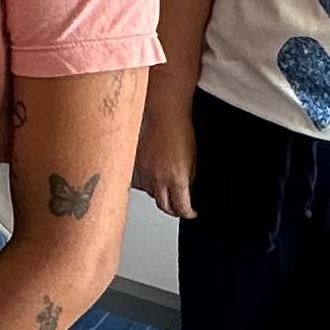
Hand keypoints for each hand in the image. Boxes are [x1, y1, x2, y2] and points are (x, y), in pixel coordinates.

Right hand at [134, 92, 197, 218]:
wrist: (165, 116)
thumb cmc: (181, 132)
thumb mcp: (194, 159)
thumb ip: (189, 178)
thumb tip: (187, 191)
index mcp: (177, 179)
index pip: (181, 207)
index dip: (188, 213)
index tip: (191, 212)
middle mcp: (158, 179)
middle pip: (164, 206)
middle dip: (173, 210)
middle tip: (179, 208)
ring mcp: (145, 173)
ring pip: (151, 194)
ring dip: (160, 195)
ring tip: (166, 190)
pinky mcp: (136, 165)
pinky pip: (141, 182)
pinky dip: (148, 183)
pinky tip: (153, 178)